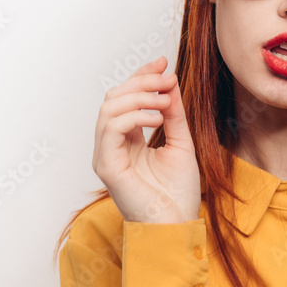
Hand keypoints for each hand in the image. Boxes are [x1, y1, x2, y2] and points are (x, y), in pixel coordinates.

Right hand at [92, 55, 200, 222]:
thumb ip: (174, 114)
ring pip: (109, 108)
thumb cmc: (178, 193)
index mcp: (128, 139)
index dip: (142, 76)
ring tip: (165, 99)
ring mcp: (106, 154)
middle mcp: (112, 144)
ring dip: (139, 96)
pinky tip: (158, 117)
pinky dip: (135, 115)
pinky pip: (111, 128)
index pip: (127, 98)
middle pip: (114, 97)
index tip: (164, 62)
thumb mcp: (181, 142)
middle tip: (167, 77)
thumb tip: (170, 82)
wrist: (177, 225)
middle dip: (141, 81)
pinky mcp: (106, 165)